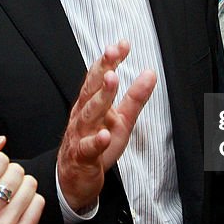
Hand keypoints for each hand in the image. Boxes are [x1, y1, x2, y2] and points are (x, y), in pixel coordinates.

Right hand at [57, 41, 155, 210]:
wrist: (73, 179)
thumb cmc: (96, 145)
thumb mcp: (121, 120)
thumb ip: (135, 97)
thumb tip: (150, 73)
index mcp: (90, 104)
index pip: (98, 77)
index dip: (109, 60)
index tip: (121, 45)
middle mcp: (83, 116)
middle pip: (91, 90)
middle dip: (102, 70)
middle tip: (112, 53)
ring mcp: (80, 136)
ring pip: (89, 115)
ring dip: (100, 97)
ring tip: (112, 80)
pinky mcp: (82, 158)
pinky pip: (88, 148)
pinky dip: (96, 141)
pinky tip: (104, 135)